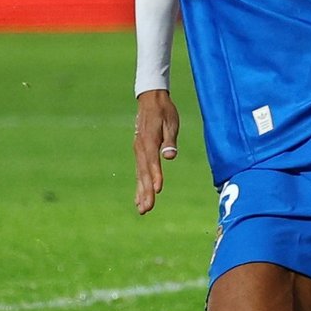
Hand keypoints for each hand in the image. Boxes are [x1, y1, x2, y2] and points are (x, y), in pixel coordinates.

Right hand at [133, 89, 179, 213]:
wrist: (151, 100)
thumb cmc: (164, 111)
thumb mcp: (171, 122)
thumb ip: (170, 140)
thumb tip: (170, 156)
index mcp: (149, 141)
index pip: (152, 162)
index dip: (155, 176)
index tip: (157, 190)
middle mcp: (141, 148)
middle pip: (143, 173)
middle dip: (145, 192)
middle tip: (147, 209)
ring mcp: (139, 151)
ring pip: (139, 175)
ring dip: (141, 193)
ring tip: (143, 210)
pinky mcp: (140, 153)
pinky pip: (139, 172)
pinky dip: (139, 186)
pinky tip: (139, 199)